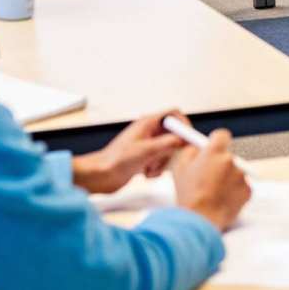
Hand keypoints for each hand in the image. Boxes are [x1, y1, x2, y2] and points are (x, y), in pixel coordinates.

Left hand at [72, 110, 186, 194]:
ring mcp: (147, 144)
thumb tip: (183, 138)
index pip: (173, 114)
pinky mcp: (145, 157)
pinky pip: (160, 161)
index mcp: (148, 123)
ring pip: (168, 150)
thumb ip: (167, 143)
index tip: (188, 138)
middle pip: (173, 134)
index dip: (183, 124)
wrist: (100, 176)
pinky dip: (156, 169)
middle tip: (167, 158)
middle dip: (172, 149)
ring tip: (151, 168)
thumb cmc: (115, 160)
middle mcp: (149, 131)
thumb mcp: (146, 151)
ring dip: (163, 161)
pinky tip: (145, 173)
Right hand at [171, 128, 250, 231]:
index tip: (212, 147)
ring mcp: (241, 176)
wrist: (201, 221)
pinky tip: (221, 199)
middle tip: (209, 175)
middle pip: (228, 156)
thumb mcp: (180, 168)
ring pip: (235, 172)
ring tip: (213, 193)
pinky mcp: (248, 191)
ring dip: (227, 178)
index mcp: (214, 152)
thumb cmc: (188, 196)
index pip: (222, 135)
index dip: (216, 141)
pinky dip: (234, 191)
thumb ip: (191, 152)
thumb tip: (198, 148)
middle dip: (220, 163)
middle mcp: (231, 160)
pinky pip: (241, 186)